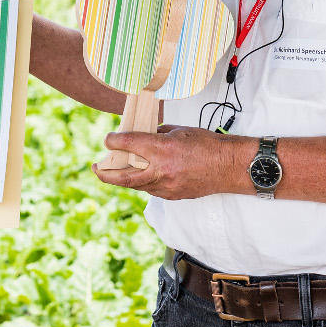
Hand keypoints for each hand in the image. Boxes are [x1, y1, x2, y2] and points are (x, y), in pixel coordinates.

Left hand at [91, 125, 250, 199]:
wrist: (229, 166)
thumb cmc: (206, 144)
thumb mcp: (177, 130)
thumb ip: (155, 134)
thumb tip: (138, 135)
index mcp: (162, 149)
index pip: (128, 145)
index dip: (113, 141)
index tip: (108, 139)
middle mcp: (162, 170)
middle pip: (125, 177)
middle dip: (105, 174)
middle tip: (95, 167)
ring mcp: (167, 187)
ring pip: (137, 185)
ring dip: (124, 178)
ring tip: (115, 169)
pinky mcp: (173, 196)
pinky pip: (151, 190)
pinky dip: (142, 182)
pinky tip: (140, 174)